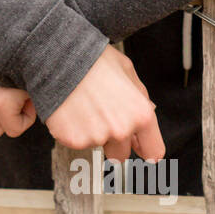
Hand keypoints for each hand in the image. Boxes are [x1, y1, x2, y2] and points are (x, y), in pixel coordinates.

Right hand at [46, 45, 164, 162]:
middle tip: (101, 118)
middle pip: (121, 155)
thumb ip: (141, 97)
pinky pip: (76, 142)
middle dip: (113, 142)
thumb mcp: (128, 71)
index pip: (154, 151)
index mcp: (141, 115)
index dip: (145, 149)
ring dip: (91, 133)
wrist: (61, 58)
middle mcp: (121, 130)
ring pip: (96, 146)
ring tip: (84, 107)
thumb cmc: (94, 60)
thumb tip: (148, 111)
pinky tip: (72, 111)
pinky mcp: (74, 140)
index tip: (138, 147)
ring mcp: (97, 137)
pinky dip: (73, 131)